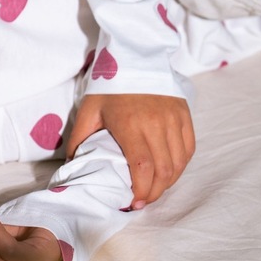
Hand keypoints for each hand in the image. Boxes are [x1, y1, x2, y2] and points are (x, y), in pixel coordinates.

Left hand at [64, 93, 194, 209]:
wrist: (135, 57)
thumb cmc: (109, 86)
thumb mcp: (88, 111)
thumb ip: (79, 140)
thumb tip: (73, 167)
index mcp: (130, 124)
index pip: (142, 167)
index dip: (141, 190)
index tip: (133, 203)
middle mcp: (156, 123)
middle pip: (163, 170)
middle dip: (154, 192)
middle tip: (143, 202)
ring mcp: (174, 119)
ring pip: (179, 162)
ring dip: (168, 182)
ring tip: (155, 190)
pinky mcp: (184, 115)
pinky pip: (188, 148)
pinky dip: (180, 166)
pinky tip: (169, 174)